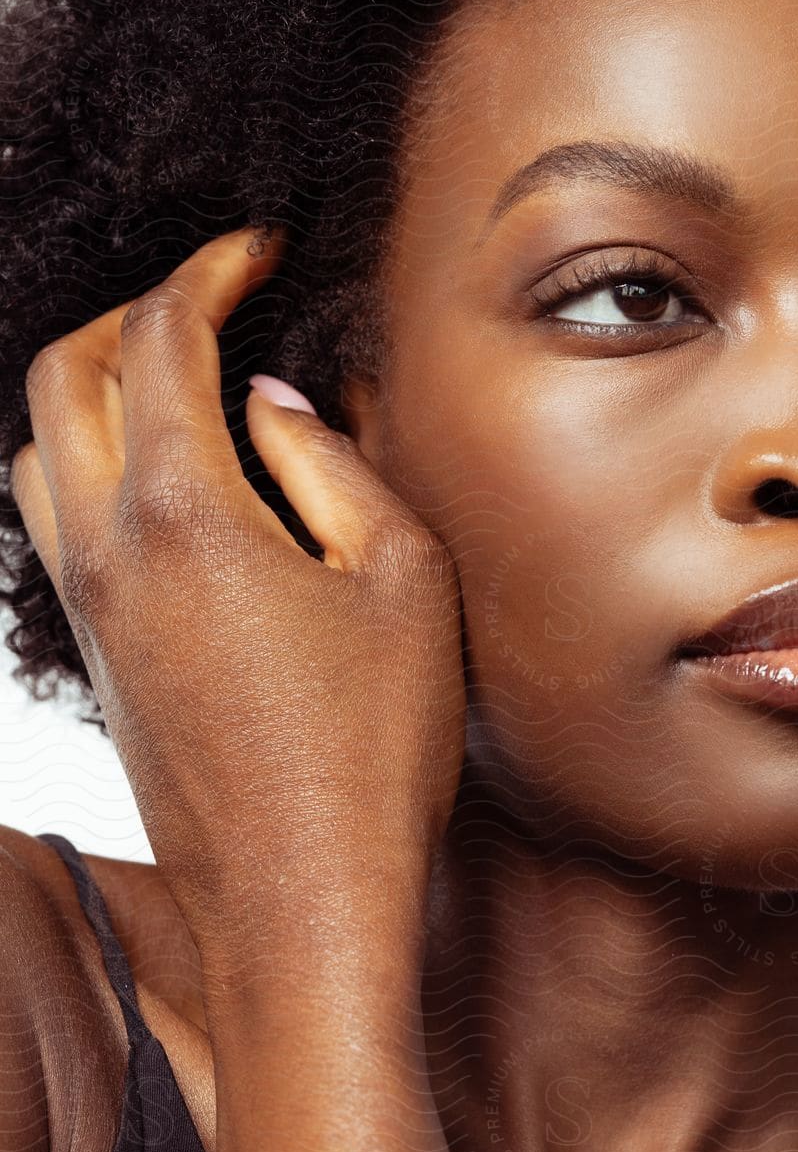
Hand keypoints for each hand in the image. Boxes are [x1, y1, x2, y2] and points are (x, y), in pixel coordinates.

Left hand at [11, 225, 464, 963]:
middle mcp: (108, 550)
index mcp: (185, 513)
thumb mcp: (403, 579)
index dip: (208, 271)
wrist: (302, 900)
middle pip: (64, 376)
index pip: (161, 340)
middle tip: (210, 299)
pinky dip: (92, 461)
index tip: (254, 251)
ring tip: (180, 380)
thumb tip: (273, 403)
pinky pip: (58, 518)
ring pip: (40, 449)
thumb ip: (333, 464)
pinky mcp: (97, 656)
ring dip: (93, 387)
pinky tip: (173, 482)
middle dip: (130, 313)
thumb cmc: (372, 748)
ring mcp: (89, 609)